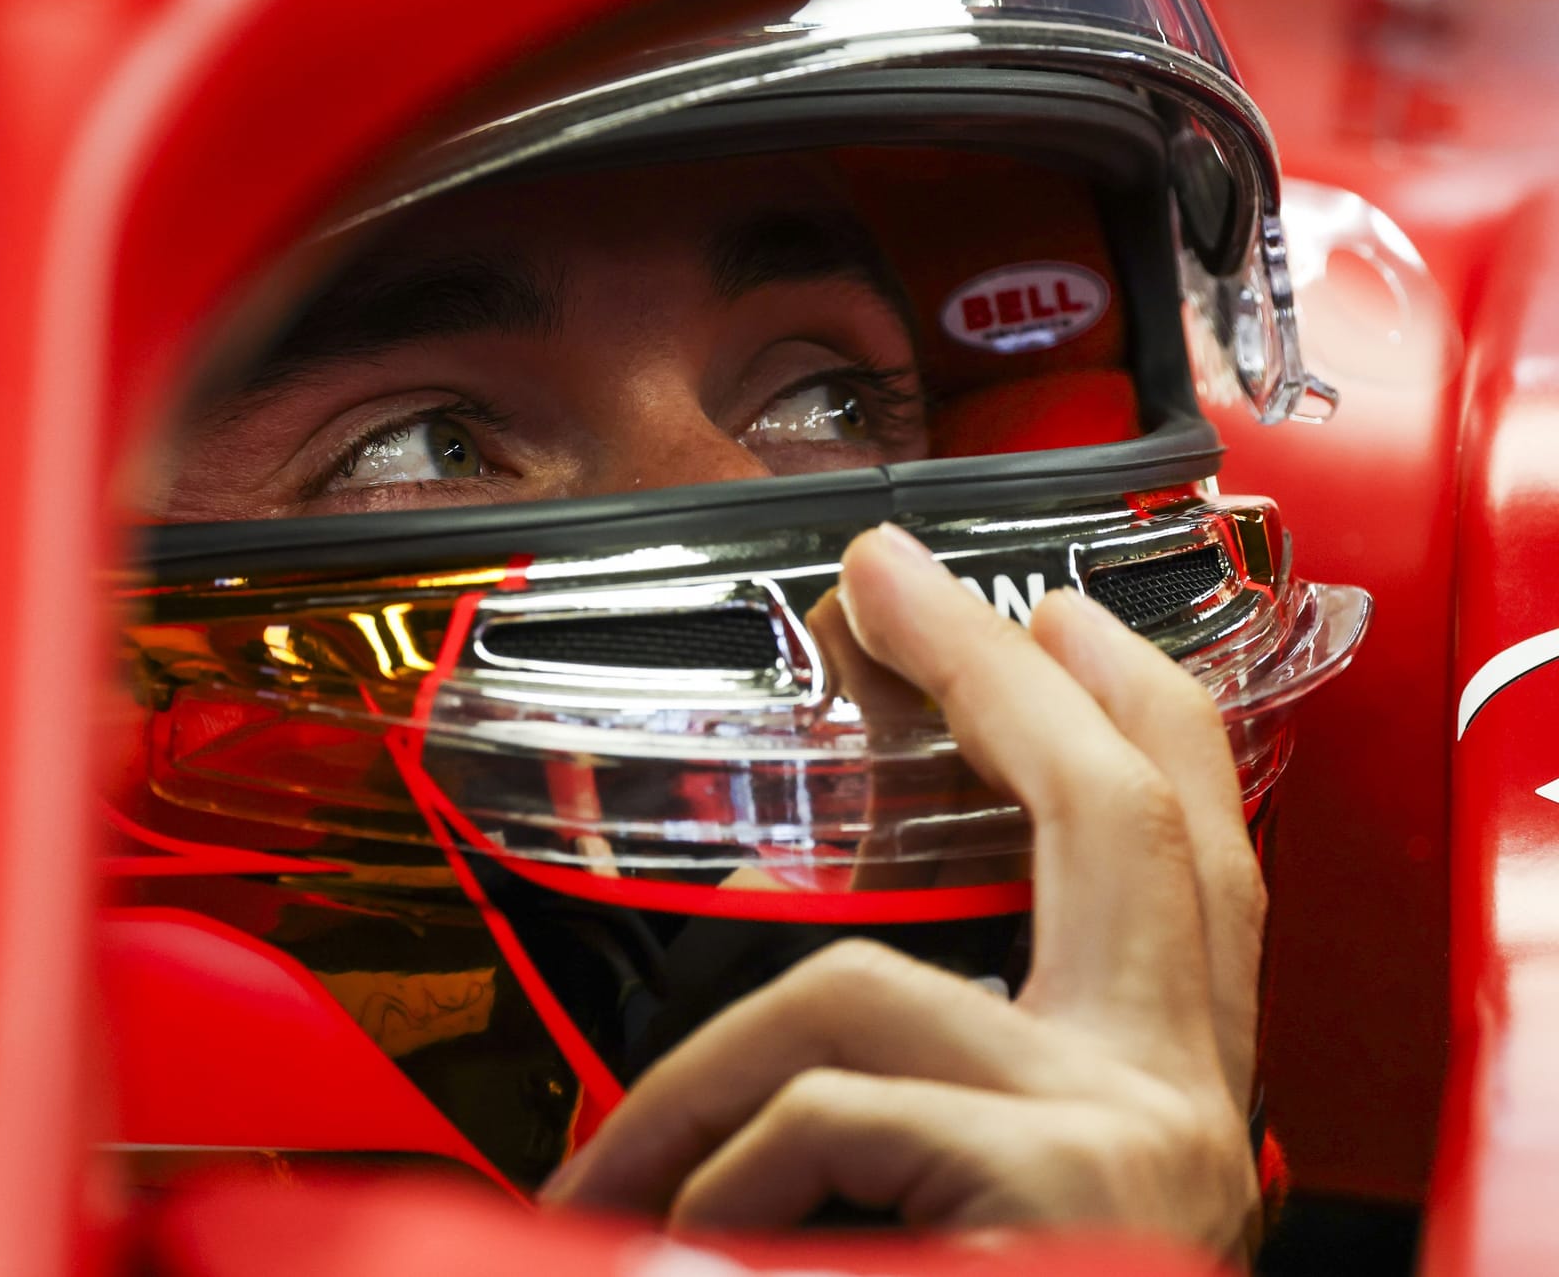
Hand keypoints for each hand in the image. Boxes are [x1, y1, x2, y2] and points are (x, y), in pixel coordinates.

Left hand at [542, 522, 1265, 1261]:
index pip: (1185, 856)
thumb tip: (805, 1022)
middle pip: (1122, 819)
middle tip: (890, 576)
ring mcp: (1130, 1151)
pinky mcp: (1059, 1203)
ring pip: (862, 993)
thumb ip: (914, 1114)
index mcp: (1161, 1093)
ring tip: (599, 1190)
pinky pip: (825, 1118)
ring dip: (695, 1088)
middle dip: (1002, 676)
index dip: (1127, 713)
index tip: (1051, 607)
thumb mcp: (971, 1220)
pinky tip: (674, 1245)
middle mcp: (1181, 1103)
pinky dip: (713, 1175)